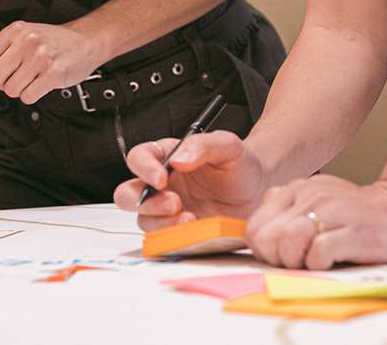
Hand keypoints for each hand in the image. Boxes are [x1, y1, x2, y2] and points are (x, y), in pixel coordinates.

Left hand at [0, 21, 102, 103]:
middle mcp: (26, 40)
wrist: (85, 41)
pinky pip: (28, 97)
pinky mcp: (54, 73)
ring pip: (11, 90)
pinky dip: (32, 96)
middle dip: (3, 84)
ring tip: (32, 78)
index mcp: (14, 30)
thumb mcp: (17, 41)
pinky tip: (42, 84)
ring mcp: (41, 56)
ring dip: (19, 90)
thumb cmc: (48, 42)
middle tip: (18, 77)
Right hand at [113, 130, 269, 229]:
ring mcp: (167, 212)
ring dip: (162, 223)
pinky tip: (196, 231)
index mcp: (167, 158)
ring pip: (143, 221)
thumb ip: (202, 145)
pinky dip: (175, 239)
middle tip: (174, 203)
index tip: (162, 177)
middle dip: (144, 202)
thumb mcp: (228, 146)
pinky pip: (163, 240)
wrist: (259, 192)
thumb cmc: (239, 166)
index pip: (139, 158)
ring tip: (190, 220)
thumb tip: (178, 158)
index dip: (143, 168)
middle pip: (127, 194)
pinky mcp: (178, 233)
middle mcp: (161, 186)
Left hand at [244, 176, 386, 269]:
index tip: (281, 257)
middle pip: (267, 237)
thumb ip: (289, 205)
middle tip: (298, 262)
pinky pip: (319, 254)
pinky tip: (332, 261)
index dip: (263, 250)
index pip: (255, 226)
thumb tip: (263, 218)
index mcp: (298, 189)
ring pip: (288, 242)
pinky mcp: (353, 231)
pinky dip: (320, 265)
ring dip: (296, 262)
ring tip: (314, 261)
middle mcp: (311, 196)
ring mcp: (332, 212)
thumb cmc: (359, 213)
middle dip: (277, 258)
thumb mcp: (319, 198)